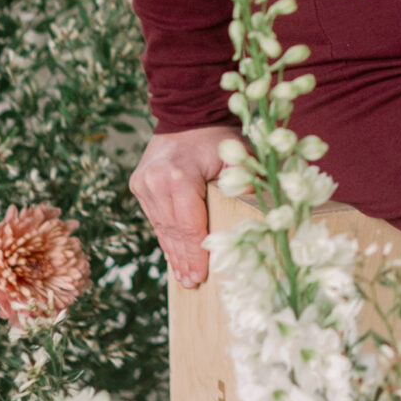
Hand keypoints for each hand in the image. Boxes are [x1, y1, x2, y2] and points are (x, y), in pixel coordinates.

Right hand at [128, 127, 231, 287]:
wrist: (185, 116)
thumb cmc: (216, 137)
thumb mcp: (237, 153)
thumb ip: (245, 182)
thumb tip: (262, 212)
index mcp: (178, 177)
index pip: (189, 225)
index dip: (197, 253)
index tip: (202, 276)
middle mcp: (154, 182)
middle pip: (174, 231)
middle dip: (185, 260)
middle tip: (193, 284)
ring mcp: (143, 185)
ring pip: (162, 228)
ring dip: (173, 254)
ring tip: (184, 279)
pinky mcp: (138, 186)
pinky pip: (155, 219)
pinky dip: (166, 238)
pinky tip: (173, 257)